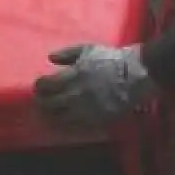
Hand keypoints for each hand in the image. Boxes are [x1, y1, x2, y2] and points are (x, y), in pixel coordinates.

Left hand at [33, 43, 154, 128]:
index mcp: (72, 76)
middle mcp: (74, 95)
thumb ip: (67, 54)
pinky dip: (67, 124)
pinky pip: (75, 126)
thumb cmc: (110, 59)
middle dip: (41, 103)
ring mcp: (84, 110)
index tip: (39, 86)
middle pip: (48, 105)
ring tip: (50, 114)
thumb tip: (50, 58)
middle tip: (41, 102)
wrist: (134, 75)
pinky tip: (66, 120)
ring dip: (51, 116)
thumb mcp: (87, 49)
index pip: (46, 86)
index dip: (39, 86)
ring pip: (59, 118)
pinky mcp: (95, 120)